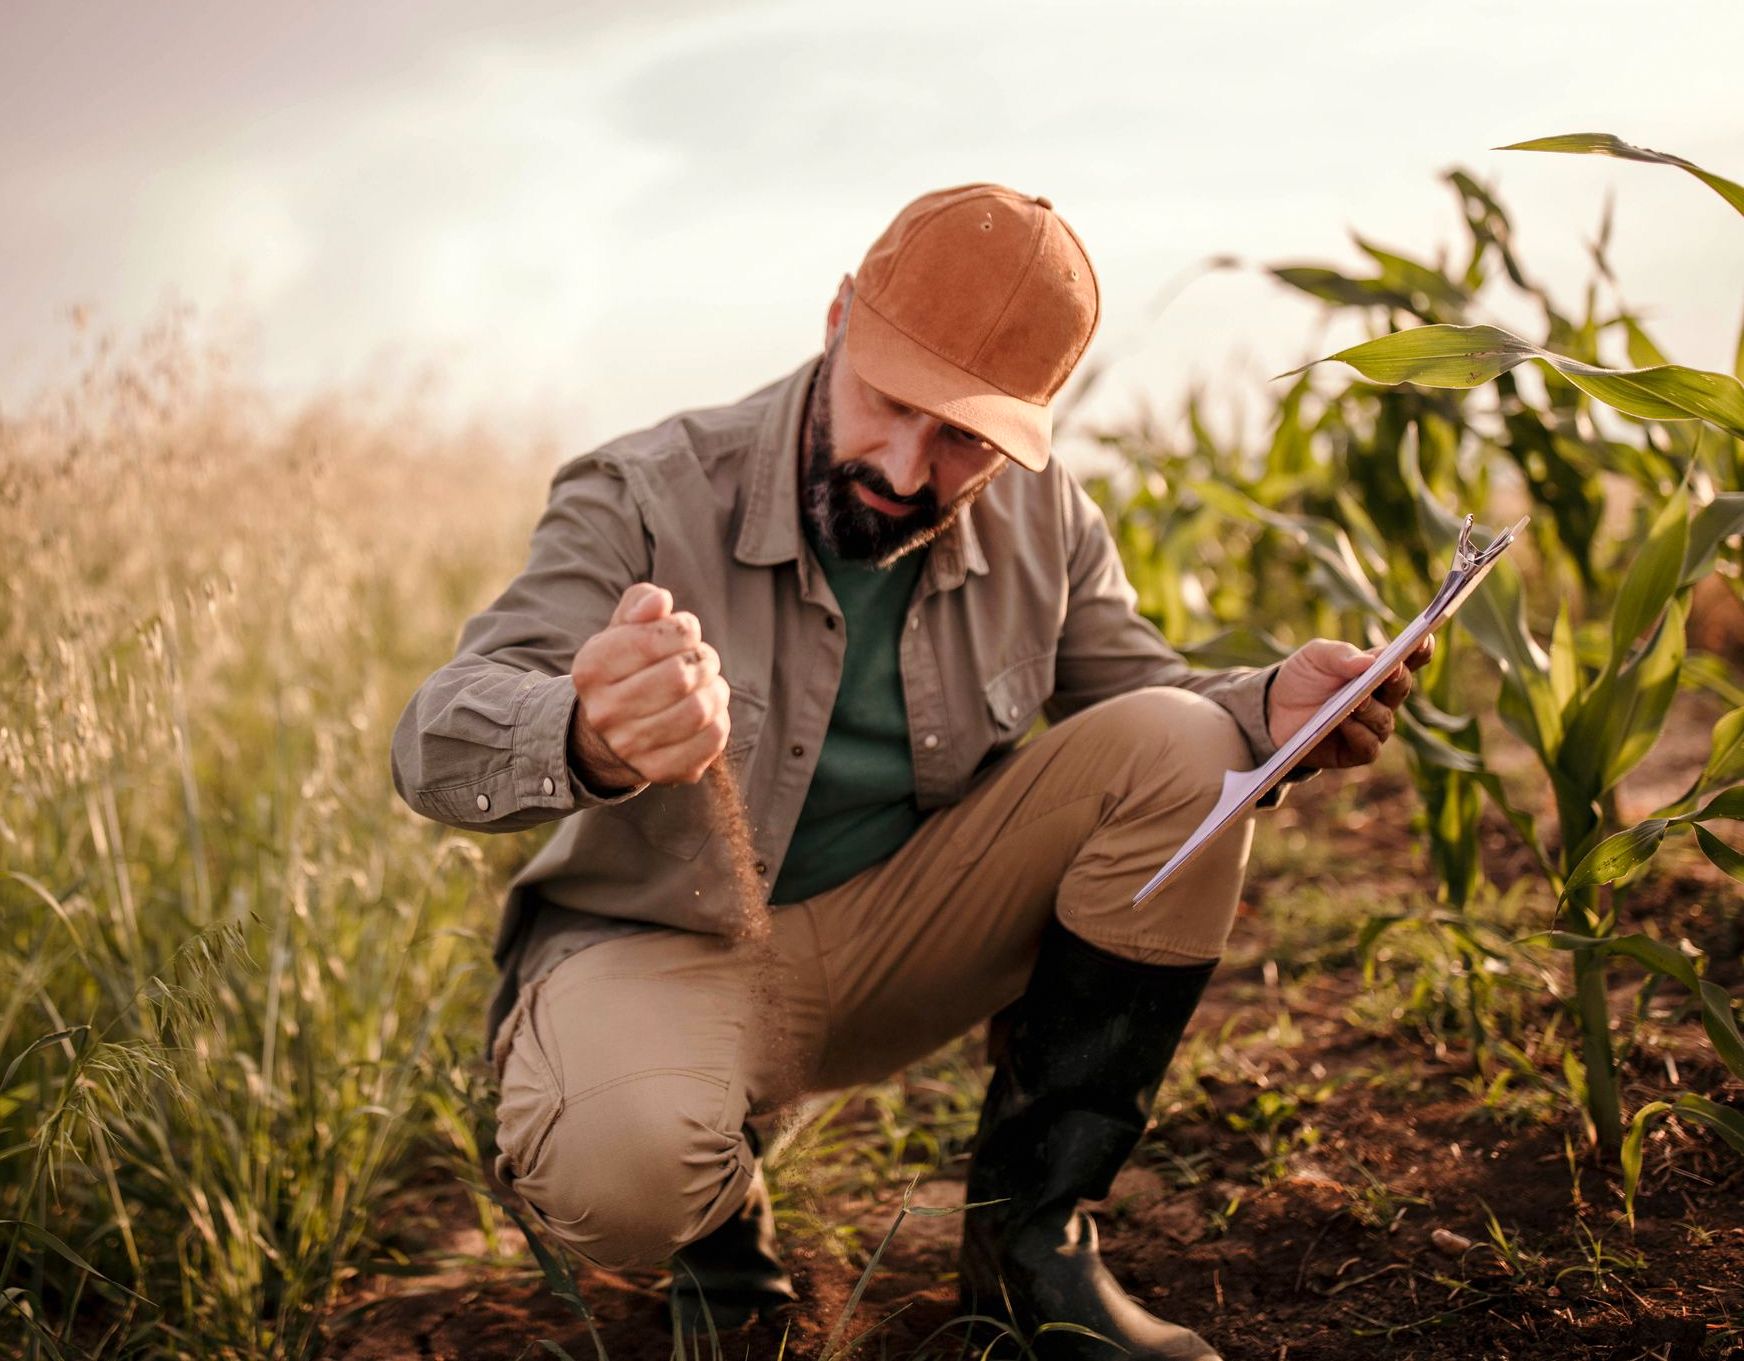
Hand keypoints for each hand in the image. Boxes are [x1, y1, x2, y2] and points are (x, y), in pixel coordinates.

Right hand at [568, 583, 730, 787]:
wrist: (609, 734)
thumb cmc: (628, 667)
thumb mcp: (624, 628)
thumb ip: (641, 602)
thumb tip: (660, 601)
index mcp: (592, 667)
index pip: (656, 637)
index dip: (684, 629)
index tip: (684, 634)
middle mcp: (604, 711)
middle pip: (682, 675)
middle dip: (704, 659)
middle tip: (701, 661)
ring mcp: (630, 746)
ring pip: (700, 709)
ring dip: (716, 690)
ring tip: (706, 685)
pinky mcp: (660, 771)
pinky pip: (712, 739)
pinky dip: (719, 719)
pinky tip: (707, 714)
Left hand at [1266, 635, 1433, 769]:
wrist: (1272, 711)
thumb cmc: (1302, 678)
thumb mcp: (1314, 656)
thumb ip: (1340, 654)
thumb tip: (1367, 662)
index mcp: (1376, 670)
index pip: (1406, 659)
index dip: (1419, 650)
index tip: (1424, 639)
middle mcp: (1381, 698)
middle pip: (1400, 688)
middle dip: (1397, 678)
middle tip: (1391, 669)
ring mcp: (1371, 726)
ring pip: (1384, 720)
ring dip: (1372, 709)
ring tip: (1357, 701)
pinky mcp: (1356, 750)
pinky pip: (1368, 746)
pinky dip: (1359, 734)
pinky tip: (1345, 723)